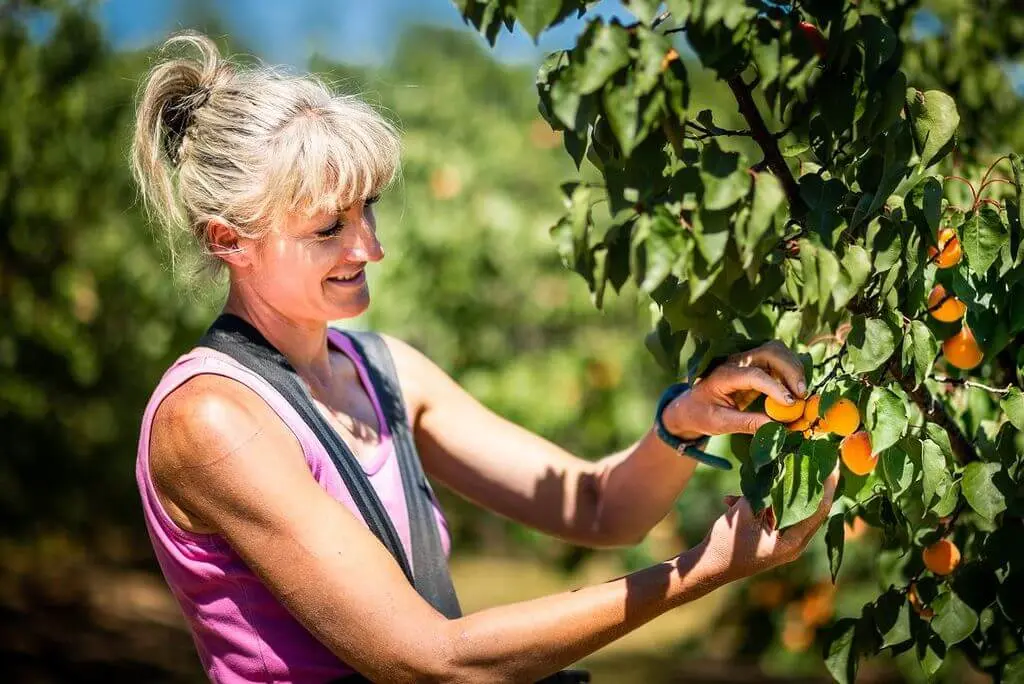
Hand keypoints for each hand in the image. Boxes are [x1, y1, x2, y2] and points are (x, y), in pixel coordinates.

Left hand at [663, 340, 805, 439]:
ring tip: (801, 393)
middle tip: (801, 394)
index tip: (789, 403)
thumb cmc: (702, 414)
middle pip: (770, 352)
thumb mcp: (719, 423)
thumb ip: (746, 424)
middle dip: (790, 370)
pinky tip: (796, 390)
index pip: (753, 374)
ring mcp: (747, 361)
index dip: (774, 386)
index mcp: (723, 375)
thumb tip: (776, 426)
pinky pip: (779, 361)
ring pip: (777, 352)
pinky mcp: (756, 366)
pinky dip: (792, 372)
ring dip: (794, 368)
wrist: (691, 406)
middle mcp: (737, 362)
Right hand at [696, 465, 839, 582]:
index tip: (833, 464)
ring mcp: (780, 541)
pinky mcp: (768, 537)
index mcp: (792, 542)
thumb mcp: (745, 514)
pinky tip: (732, 499)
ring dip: (775, 491)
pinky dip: (758, 504)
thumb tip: (776, 471)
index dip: (828, 485)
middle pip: (807, 508)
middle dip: (805, 483)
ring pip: (786, 509)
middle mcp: (792, 543)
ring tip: (771, 471)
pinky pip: (770, 515)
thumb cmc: (727, 546)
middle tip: (811, 459)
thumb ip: (762, 493)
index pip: (819, 510)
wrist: (708, 568)